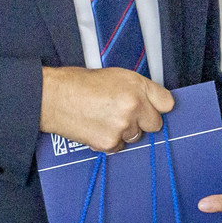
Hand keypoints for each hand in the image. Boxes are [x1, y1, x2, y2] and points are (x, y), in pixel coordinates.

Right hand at [39, 66, 172, 152]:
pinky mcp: (110, 142)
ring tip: (105, 118)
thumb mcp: (115, 76)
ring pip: (136, 137)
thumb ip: (137, 89)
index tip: (154, 109)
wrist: (53, 97)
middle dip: (143, 121)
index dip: (158, 106)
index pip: (167, 103)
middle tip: (124, 114)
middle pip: (155, 124)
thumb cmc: (79, 83)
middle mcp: (133, 106)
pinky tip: (97, 127)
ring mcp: (123, 126)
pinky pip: (119, 146)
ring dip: (125, 132)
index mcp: (136, 86)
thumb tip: (150, 102)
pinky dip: (110, 141)